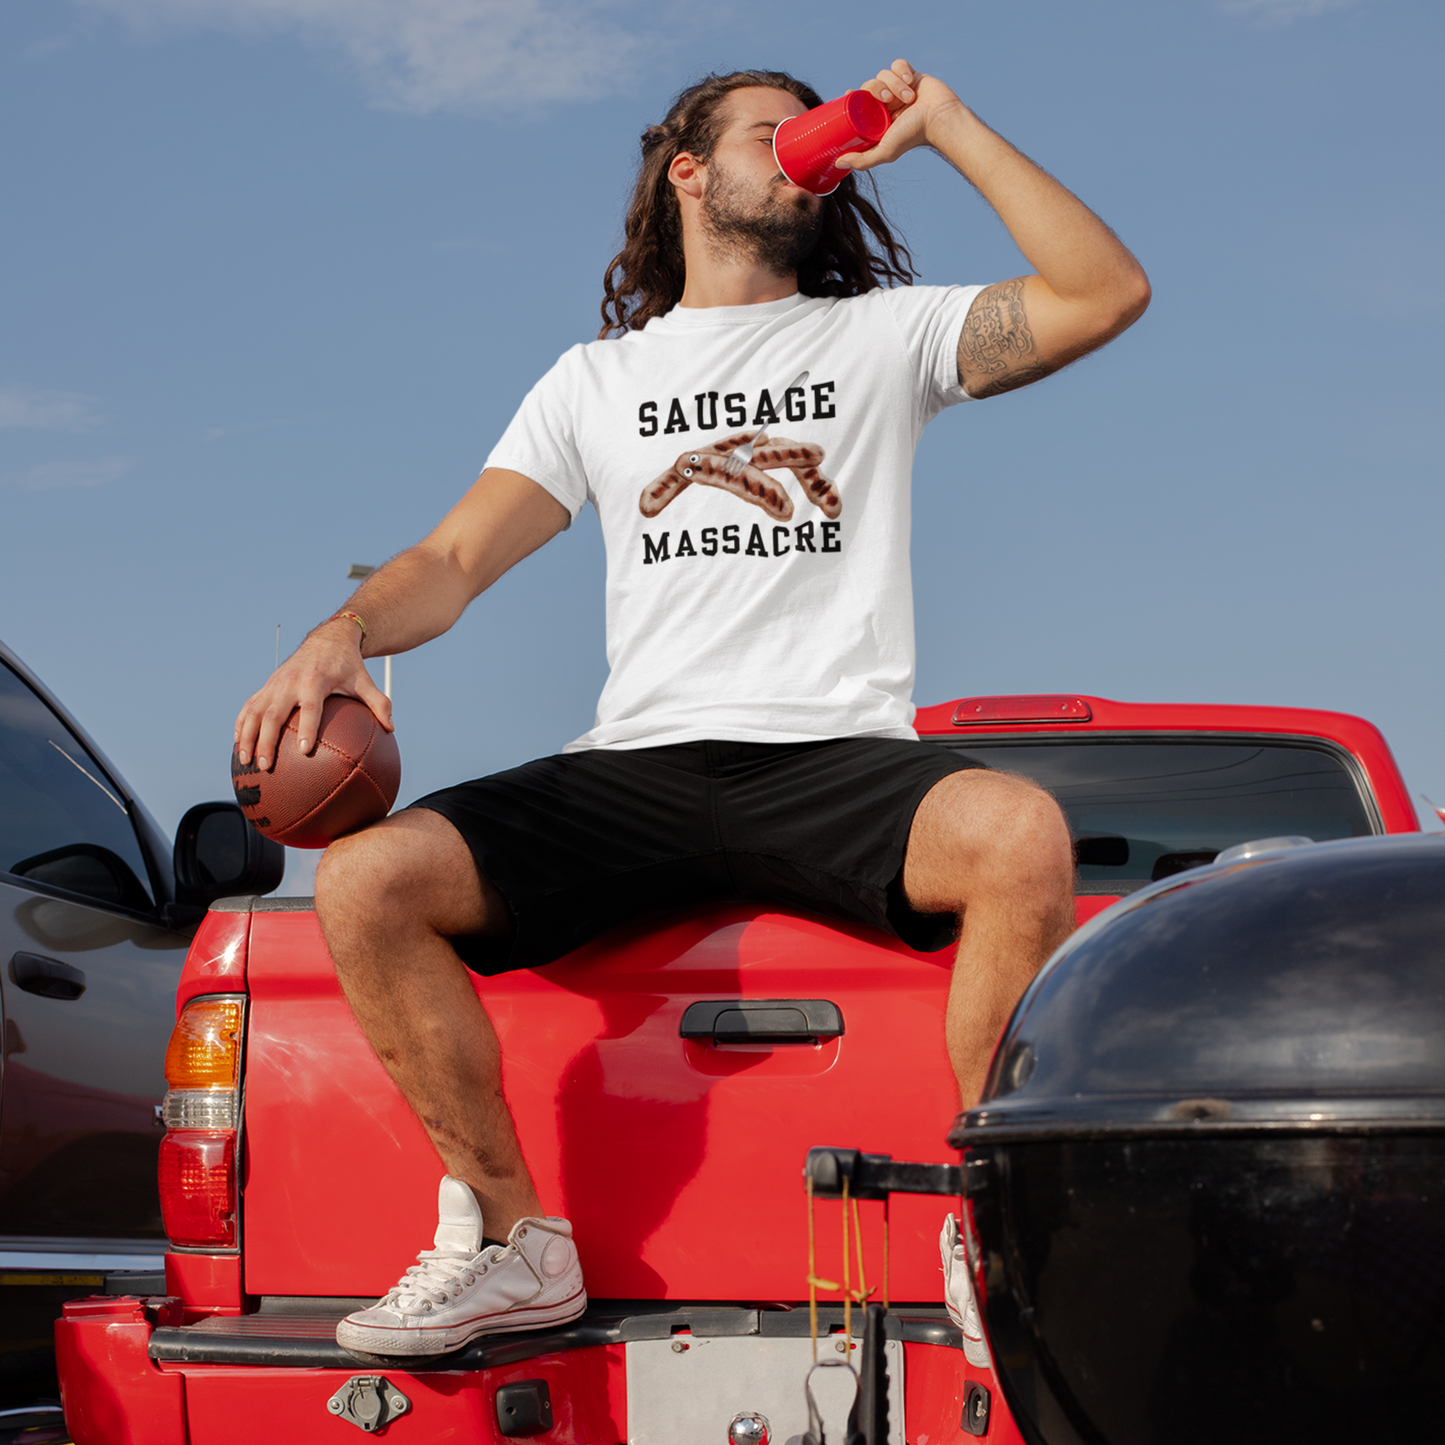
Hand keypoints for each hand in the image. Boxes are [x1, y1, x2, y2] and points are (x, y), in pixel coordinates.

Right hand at [233, 619, 392, 771]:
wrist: (327, 639)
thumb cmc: (349, 665)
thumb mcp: (365, 681)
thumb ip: (379, 704)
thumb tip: (392, 728)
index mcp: (316, 682)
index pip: (310, 708)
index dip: (308, 728)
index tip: (305, 750)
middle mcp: (291, 682)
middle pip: (273, 714)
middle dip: (266, 740)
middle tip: (266, 765)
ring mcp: (275, 684)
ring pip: (254, 711)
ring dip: (246, 736)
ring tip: (245, 761)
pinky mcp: (266, 685)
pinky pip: (248, 706)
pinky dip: (241, 725)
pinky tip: (237, 745)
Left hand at [833, 60, 965, 174]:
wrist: (939, 118)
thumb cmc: (913, 136)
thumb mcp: (885, 151)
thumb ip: (863, 160)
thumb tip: (838, 163)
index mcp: (877, 116)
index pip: (858, 100)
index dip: (852, 96)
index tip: (848, 95)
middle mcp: (887, 101)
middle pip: (870, 84)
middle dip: (877, 89)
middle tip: (888, 101)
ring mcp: (898, 87)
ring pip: (884, 74)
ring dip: (895, 84)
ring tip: (908, 97)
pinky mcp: (911, 74)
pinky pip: (898, 64)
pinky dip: (902, 71)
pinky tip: (910, 82)